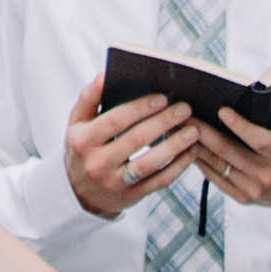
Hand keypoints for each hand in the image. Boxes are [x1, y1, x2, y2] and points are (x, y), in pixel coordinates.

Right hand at [67, 71, 198, 220]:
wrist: (79, 192)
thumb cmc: (83, 147)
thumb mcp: (77, 123)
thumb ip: (89, 97)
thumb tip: (105, 74)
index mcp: (83, 141)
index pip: (115, 120)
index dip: (140, 108)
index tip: (162, 98)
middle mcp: (97, 163)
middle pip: (136, 140)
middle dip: (163, 122)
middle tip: (185, 109)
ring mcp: (114, 183)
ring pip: (150, 164)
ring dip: (175, 146)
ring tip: (193, 130)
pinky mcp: (131, 197)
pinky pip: (159, 181)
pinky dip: (178, 166)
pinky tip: (191, 152)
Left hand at [190, 72, 270, 215]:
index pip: (257, 140)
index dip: (239, 126)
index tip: (222, 110)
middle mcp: (266, 175)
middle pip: (228, 152)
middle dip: (203, 132)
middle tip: (184, 114)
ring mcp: (253, 189)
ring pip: (217, 165)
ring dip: (196, 146)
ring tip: (178, 127)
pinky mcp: (243, 198)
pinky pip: (216, 179)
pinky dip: (201, 163)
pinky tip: (188, 146)